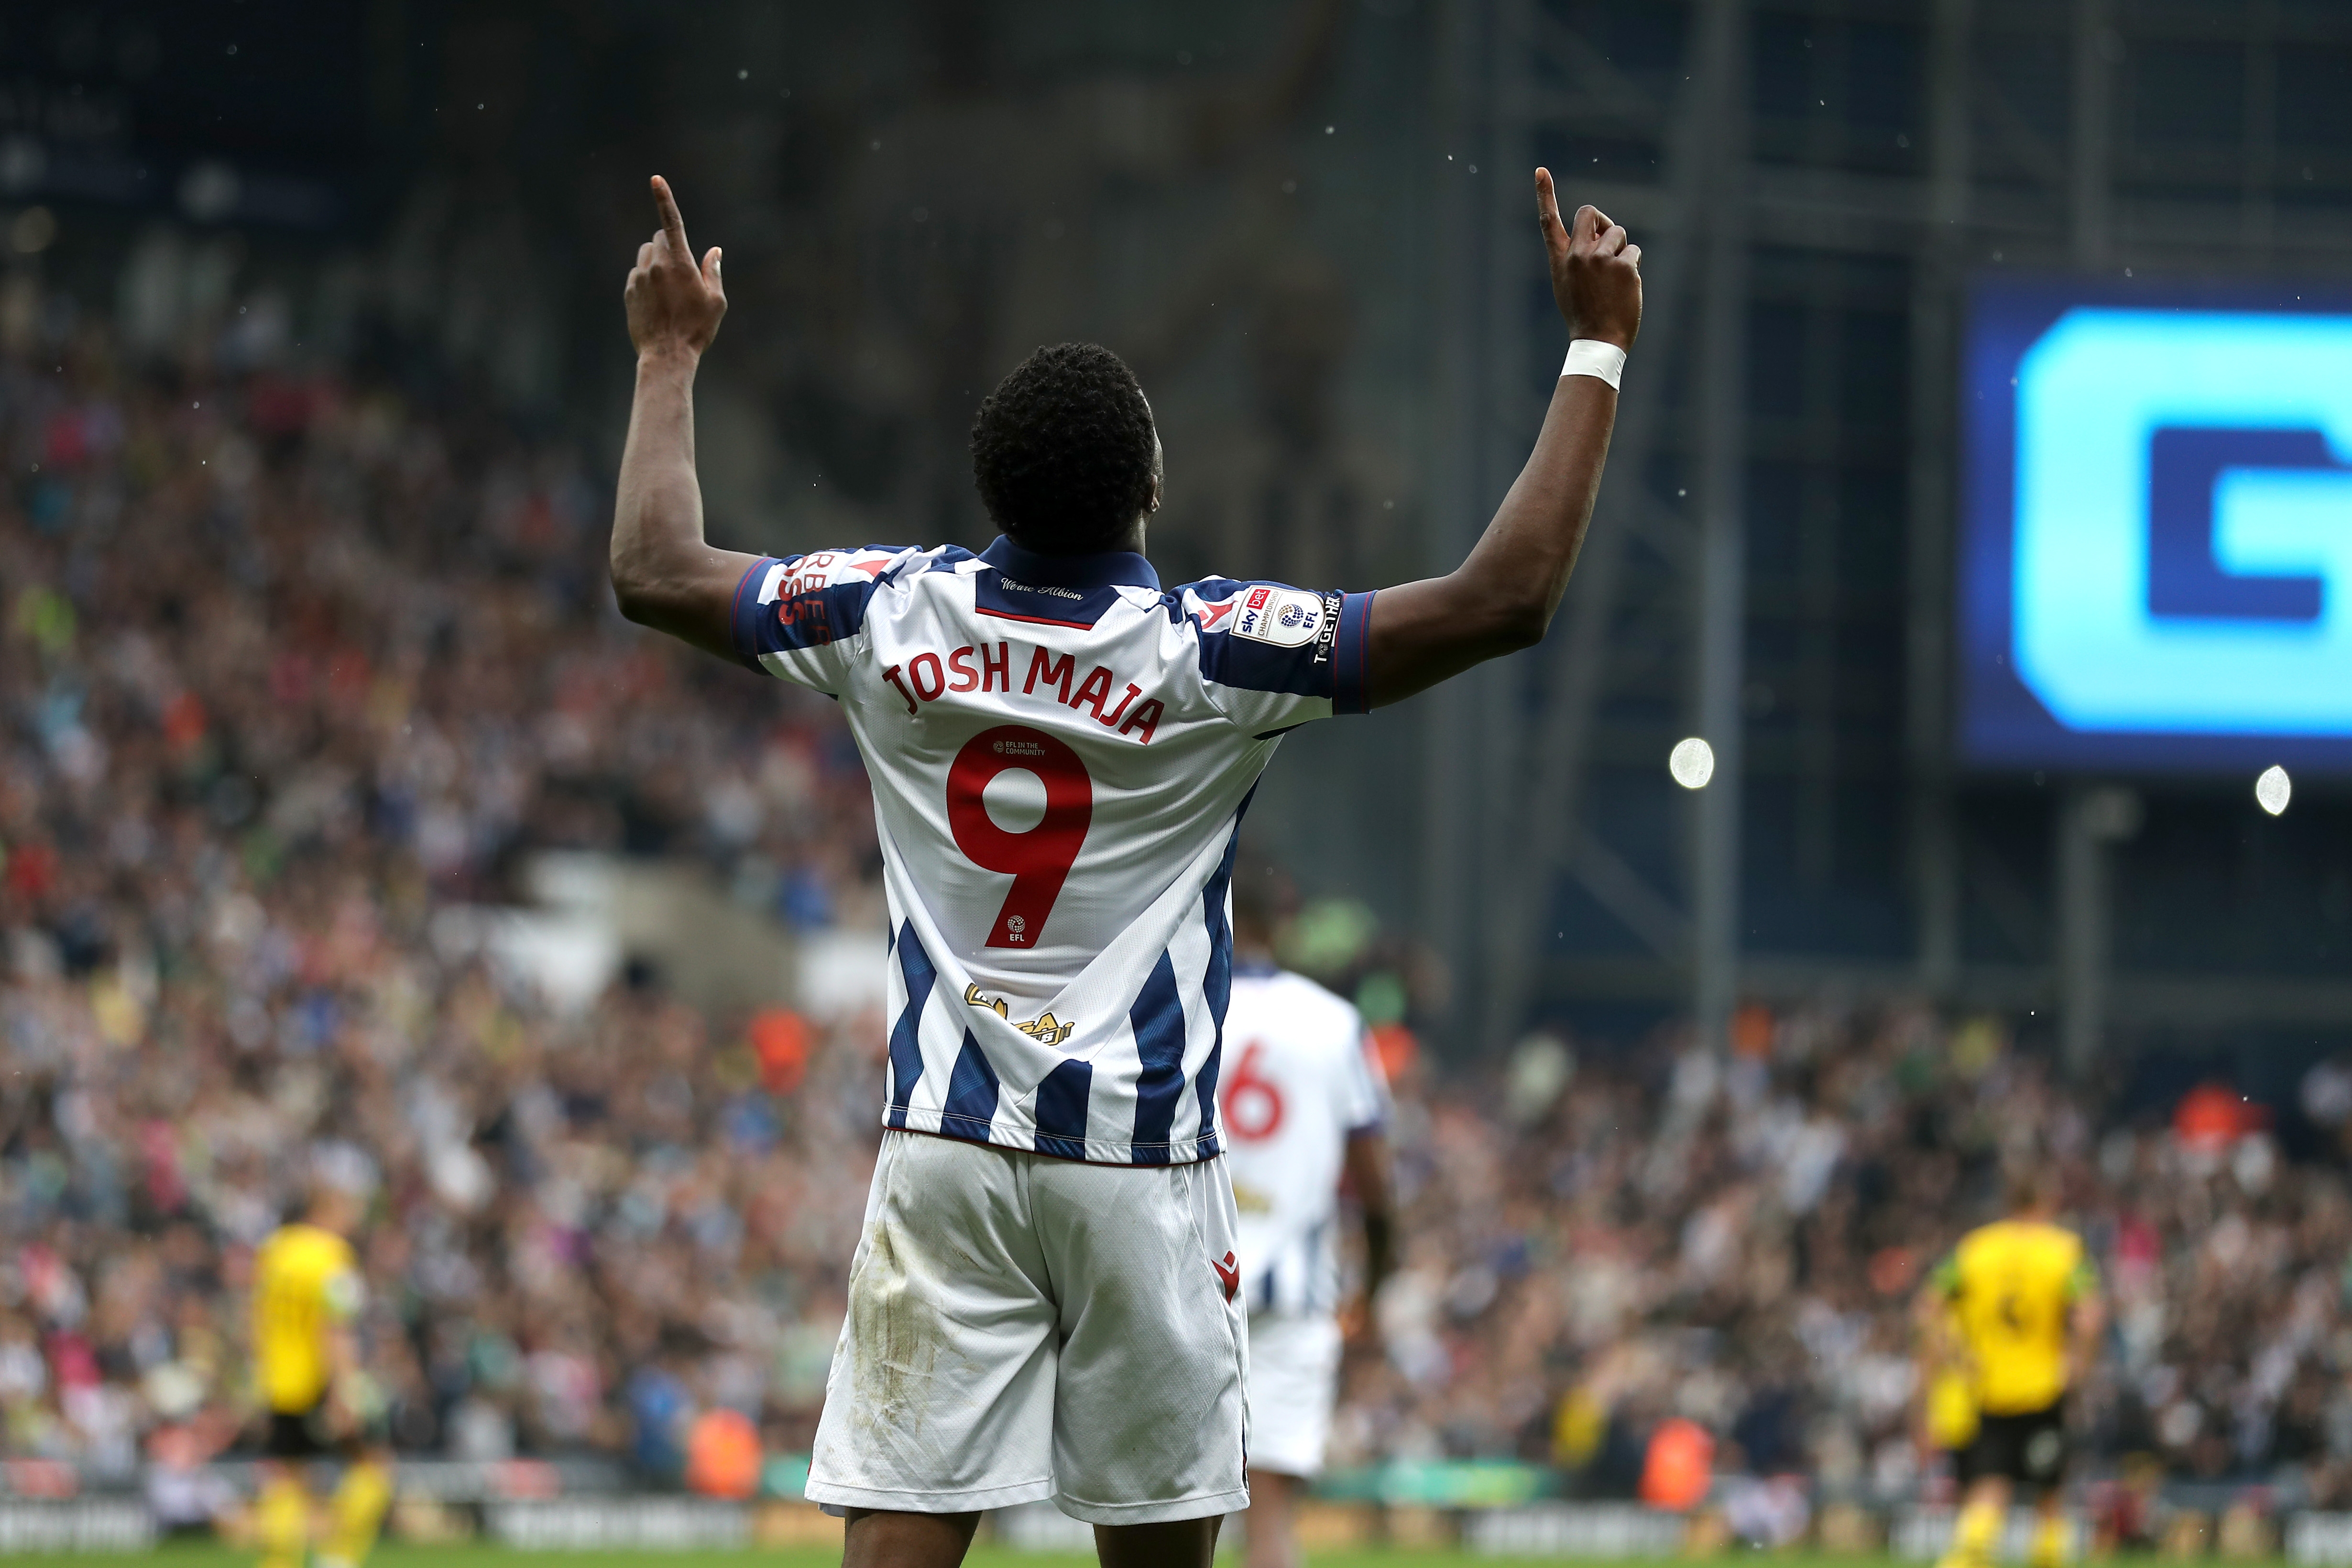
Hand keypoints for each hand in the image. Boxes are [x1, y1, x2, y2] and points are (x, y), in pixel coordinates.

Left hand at [625, 175, 726, 358]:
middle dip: (669, 246)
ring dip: (656, 262)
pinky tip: (657, 303)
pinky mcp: (629, 291)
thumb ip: (713, 271)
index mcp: (679, 263)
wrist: (667, 355)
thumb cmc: (697, 329)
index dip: (664, 198)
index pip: (671, 223)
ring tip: (669, 289)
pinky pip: (638, 274)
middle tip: (682, 271)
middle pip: (659, 239)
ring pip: (646, 255)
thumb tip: (713, 250)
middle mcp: (656, 265)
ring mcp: (639, 277)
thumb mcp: (716, 301)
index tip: (655, 179)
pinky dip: (647, 280)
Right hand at [1535, 168, 1641, 351]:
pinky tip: (1625, 288)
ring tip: (1614, 279)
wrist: (1598, 341)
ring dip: (1621, 250)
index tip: (1540, 170)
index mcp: (1560, 260)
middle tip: (1607, 243)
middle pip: (1589, 212)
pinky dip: (1633, 266)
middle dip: (1601, 222)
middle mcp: (1577, 254)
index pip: (1549, 221)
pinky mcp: (1623, 265)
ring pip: (1618, 233)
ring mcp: (1601, 258)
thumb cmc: (1584, 314)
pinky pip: (1634, 251)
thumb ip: (1577, 255)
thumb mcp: (1568, 284)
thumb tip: (1599, 233)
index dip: (1544, 194)